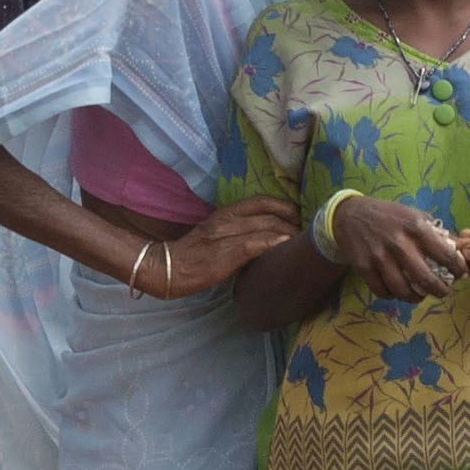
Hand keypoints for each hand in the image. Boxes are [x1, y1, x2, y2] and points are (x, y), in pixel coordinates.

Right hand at [162, 196, 300, 291]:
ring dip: (287, 233)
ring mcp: (224, 236)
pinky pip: (254, 244)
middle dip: (291, 222)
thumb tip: (262, 239)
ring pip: (264, 227)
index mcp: (223, 214)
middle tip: (305, 232)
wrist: (164, 268)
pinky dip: (272, 243)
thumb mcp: (213, 236)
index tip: (297, 216)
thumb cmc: (190, 256)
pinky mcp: (224, 254)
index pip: (259, 201)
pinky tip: (285, 247)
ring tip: (301, 242)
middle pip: (267, 214)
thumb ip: (235, 233)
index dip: (282, 205)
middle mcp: (225, 220)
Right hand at [332, 196, 464, 303]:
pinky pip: (382, 292)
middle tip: (443, 291)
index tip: (460, 274)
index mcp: (416, 228)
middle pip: (426, 280)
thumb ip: (435, 231)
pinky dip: (393, 296)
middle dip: (440, 291)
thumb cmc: (388, 215)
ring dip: (416, 298)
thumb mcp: (414, 215)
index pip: (446, 255)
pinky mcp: (364, 268)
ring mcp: (379, 257)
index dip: (458, 268)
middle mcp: (399, 244)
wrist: (350, 215)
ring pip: (403, 290)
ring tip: (421, 295)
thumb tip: (458, 248)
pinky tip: (397, 291)